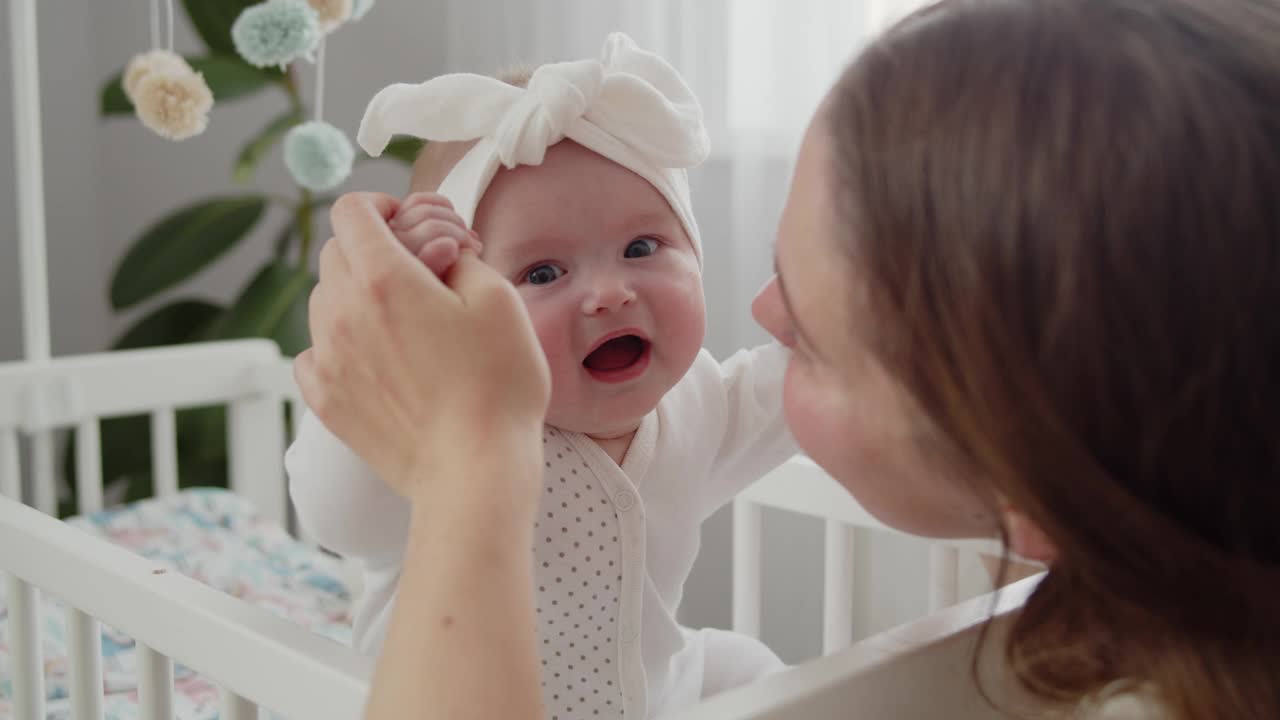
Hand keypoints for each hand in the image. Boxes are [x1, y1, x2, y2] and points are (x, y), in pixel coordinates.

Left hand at [295, 192, 550, 499]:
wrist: (475, 470)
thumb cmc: (497, 387)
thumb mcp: (499, 299)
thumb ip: (460, 256)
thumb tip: (438, 250)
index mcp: (384, 279)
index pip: (352, 211)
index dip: (382, 206)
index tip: (408, 223)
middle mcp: (342, 313)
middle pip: (335, 253)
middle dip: (374, 250)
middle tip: (418, 273)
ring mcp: (328, 359)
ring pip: (324, 300)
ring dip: (356, 295)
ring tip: (403, 320)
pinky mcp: (327, 400)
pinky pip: (315, 351)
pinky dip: (340, 343)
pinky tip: (378, 358)